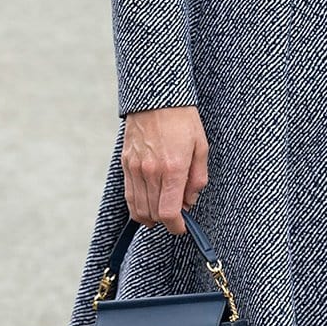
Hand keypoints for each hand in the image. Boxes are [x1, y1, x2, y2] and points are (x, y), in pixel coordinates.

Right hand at [121, 106, 208, 232]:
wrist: (156, 97)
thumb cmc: (183, 120)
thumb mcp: (201, 147)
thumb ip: (197, 178)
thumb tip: (190, 201)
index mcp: (173, 168)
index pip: (169, 212)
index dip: (176, 226)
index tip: (182, 227)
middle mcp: (151, 171)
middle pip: (153, 213)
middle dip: (166, 221)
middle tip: (177, 216)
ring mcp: (135, 168)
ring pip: (138, 208)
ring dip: (150, 216)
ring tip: (162, 213)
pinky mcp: (126, 163)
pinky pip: (129, 195)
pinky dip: (137, 205)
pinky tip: (147, 204)